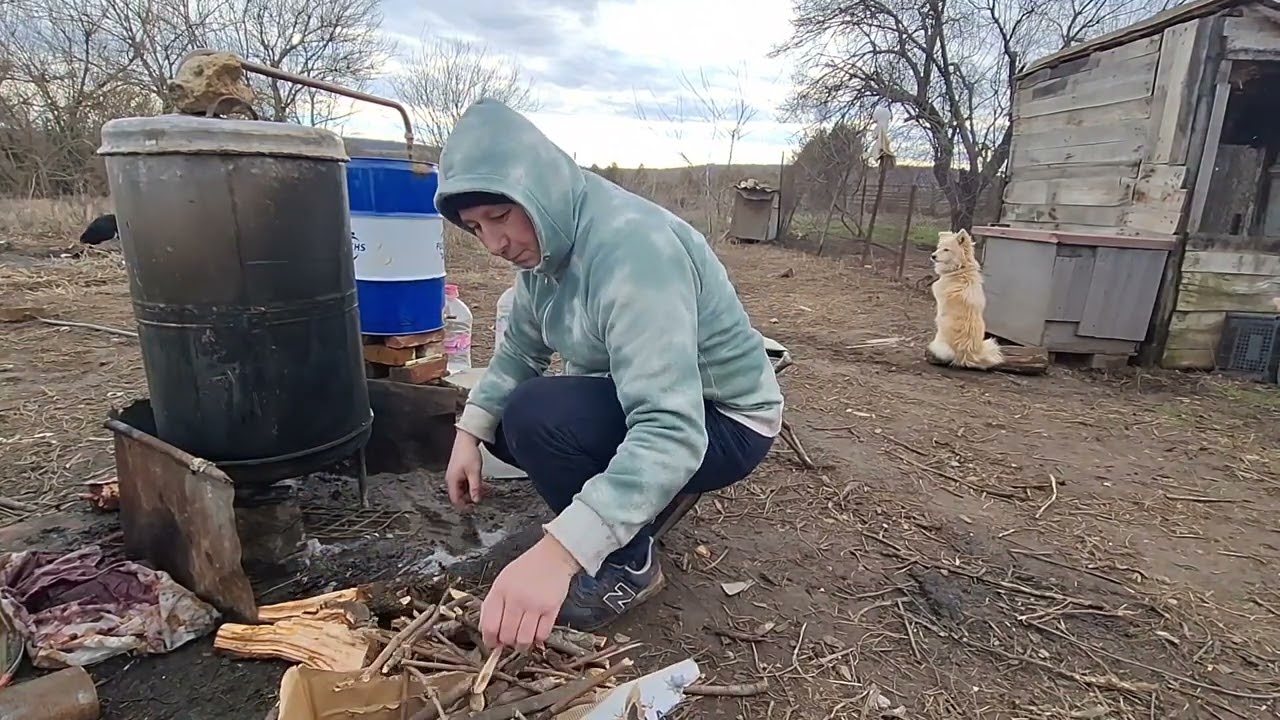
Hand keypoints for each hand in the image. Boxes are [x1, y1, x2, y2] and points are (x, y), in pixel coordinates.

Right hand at [445, 431, 483, 509]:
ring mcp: (455, 476)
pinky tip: (481, 484)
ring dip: (473, 491)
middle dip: (471, 498)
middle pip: (460, 496)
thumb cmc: (468, 453)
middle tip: (482, 497)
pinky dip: (473, 485)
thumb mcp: (474, 472)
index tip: (475, 508)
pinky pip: (465, 483)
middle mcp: (451, 479)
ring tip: (485, 490)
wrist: (467, 439)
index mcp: (452, 481)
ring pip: (464, 490)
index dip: (465, 506)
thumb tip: (476, 500)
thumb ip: (475, 487)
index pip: (456, 500)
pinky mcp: (459, 472)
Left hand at [480, 535, 579, 649]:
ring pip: (523, 639)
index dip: (489, 640)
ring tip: (522, 639)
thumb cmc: (527, 568)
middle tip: (509, 640)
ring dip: (521, 644)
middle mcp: (516, 599)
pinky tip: (536, 632)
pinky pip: (542, 634)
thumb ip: (494, 604)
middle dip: (506, 642)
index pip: (489, 625)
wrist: (552, 557)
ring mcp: (534, 604)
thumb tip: (489, 631)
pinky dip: (537, 638)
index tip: (492, 643)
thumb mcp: (502, 581)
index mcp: (500, 591)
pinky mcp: (551, 608)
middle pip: (506, 635)